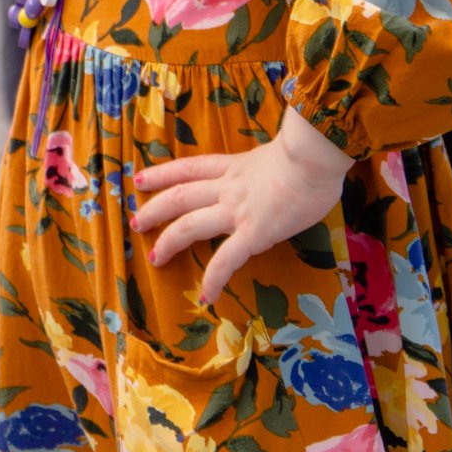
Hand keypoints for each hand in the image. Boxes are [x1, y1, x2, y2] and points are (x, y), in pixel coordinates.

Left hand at [133, 108, 354, 304]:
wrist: (314, 158)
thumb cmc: (310, 155)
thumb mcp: (279, 155)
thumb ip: (269, 169)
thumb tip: (280, 176)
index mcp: (234, 166)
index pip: (188, 168)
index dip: (162, 173)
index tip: (140, 179)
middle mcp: (227, 187)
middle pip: (179, 196)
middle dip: (154, 210)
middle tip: (136, 222)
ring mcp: (236, 211)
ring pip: (189, 225)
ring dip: (169, 242)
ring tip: (154, 258)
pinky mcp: (252, 234)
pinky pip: (226, 260)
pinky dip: (214, 279)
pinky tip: (206, 296)